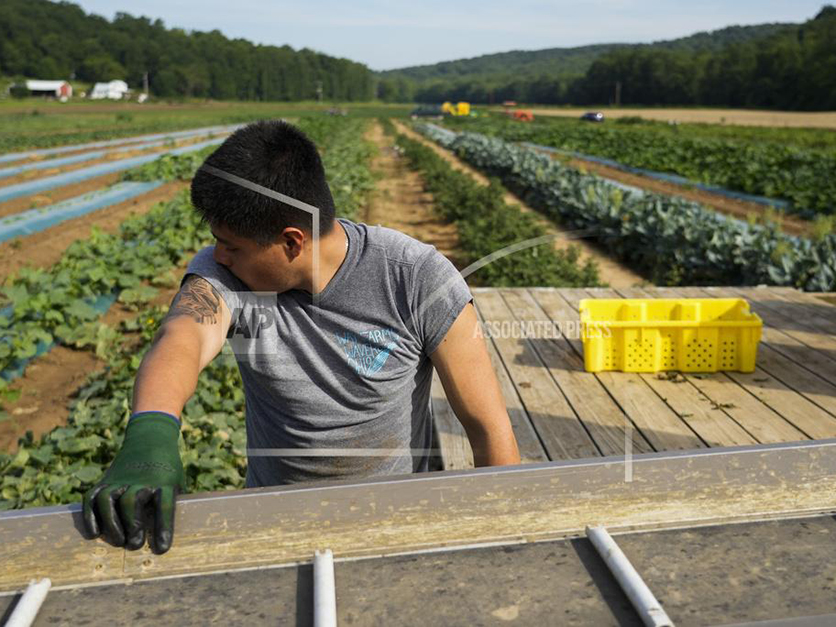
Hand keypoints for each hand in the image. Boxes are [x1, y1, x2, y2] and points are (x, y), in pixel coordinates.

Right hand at [83, 412, 185, 553]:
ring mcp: (120, 479)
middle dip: (132, 525)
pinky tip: (94, 534)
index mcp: (164, 482)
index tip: (161, 548)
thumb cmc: (167, 470)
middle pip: (132, 502)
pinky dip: (90, 516)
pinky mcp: (105, 480)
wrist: (151, 439)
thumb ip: (172, 504)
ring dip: (111, 524)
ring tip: (118, 542)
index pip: (165, 505)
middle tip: (134, 544)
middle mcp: (140, 480)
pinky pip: (92, 497)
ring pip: (109, 500)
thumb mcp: (177, 482)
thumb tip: (165, 539)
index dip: (163, 528)